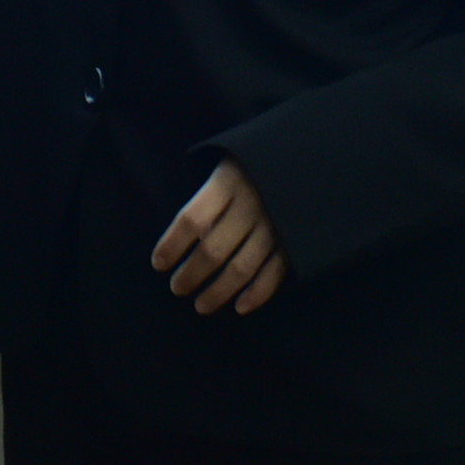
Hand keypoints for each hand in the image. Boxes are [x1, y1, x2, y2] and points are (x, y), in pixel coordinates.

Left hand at [151, 157, 289, 315]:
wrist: (307, 158)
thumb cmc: (252, 169)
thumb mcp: (226, 169)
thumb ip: (207, 200)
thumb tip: (177, 243)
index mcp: (228, 181)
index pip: (192, 218)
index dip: (172, 244)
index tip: (158, 263)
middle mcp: (251, 203)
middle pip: (214, 249)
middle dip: (191, 274)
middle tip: (177, 288)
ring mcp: (275, 223)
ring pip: (241, 267)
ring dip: (219, 291)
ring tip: (201, 305)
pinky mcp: (295, 240)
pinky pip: (274, 273)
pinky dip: (257, 294)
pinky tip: (239, 307)